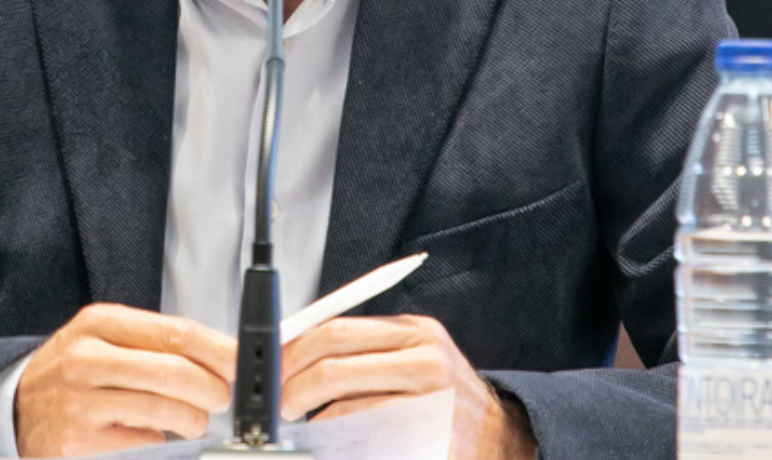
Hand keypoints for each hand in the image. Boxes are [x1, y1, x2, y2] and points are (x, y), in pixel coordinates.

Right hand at [14, 303, 235, 457]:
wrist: (14, 408)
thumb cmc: (72, 373)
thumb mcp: (104, 339)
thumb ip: (154, 342)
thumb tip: (220, 357)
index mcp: (100, 323)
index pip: (175, 332)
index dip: (218, 350)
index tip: (241, 362)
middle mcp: (86, 359)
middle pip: (174, 373)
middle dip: (213, 389)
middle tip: (221, 397)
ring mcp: (80, 402)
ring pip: (165, 411)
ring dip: (193, 420)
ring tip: (193, 419)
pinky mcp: (77, 442)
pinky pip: (144, 443)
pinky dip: (161, 442)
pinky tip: (156, 435)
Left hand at [280, 315, 535, 459]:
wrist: (498, 438)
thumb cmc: (444, 401)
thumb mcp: (410, 360)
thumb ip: (363, 351)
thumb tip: (295, 353)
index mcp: (414, 332)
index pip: (336, 328)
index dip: (294, 349)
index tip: (273, 366)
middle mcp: (425, 356)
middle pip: (334, 361)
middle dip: (292, 385)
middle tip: (279, 404)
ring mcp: (428, 397)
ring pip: (343, 403)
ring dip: (310, 418)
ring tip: (302, 425)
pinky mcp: (426, 434)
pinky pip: (363, 436)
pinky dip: (336, 440)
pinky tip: (331, 442)